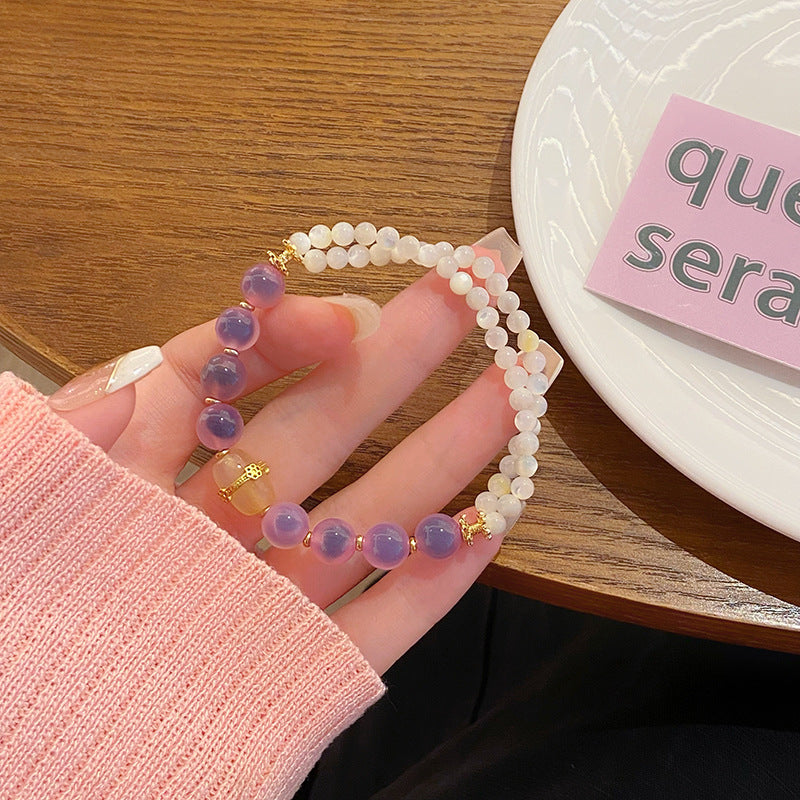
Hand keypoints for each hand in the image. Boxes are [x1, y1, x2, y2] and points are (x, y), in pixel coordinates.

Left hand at [49, 269, 518, 674]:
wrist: (20, 792)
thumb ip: (41, 443)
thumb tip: (135, 378)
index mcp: (130, 476)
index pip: (220, 371)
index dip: (289, 329)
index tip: (350, 315)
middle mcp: (210, 526)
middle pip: (324, 422)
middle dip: (408, 354)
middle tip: (480, 289)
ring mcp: (262, 599)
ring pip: (370, 514)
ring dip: (452, 451)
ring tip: (522, 386)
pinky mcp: (296, 675)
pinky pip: (381, 623)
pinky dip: (438, 578)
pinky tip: (495, 521)